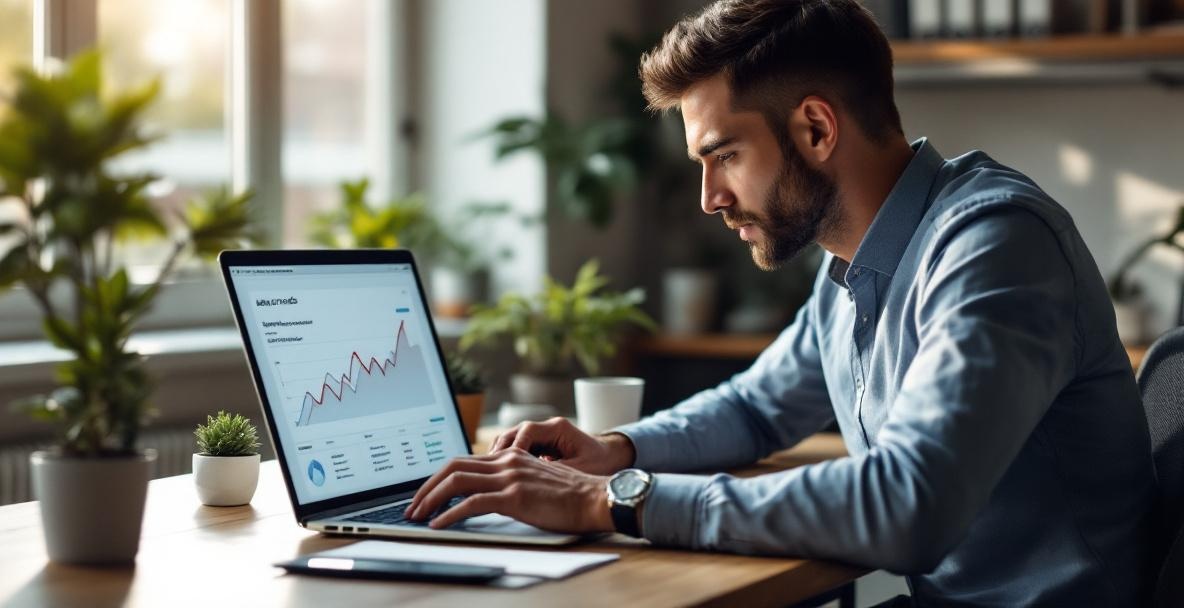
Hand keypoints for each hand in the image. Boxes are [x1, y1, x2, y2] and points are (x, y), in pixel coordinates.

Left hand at [405, 448, 612, 532]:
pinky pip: (471, 503)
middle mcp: (506, 461)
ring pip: (456, 481)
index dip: (439, 477)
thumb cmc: (570, 496)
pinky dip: (449, 514)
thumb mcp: (536, 481)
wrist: (595, 498)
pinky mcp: (514, 497)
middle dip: (427, 487)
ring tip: (419, 516)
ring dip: (431, 499)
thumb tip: (487, 495)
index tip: (426, 495)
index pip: (463, 461)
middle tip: (413, 506)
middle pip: (453, 466)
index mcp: (510, 456)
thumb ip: (512, 481)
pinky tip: (438, 524)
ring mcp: (509, 478)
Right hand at [487, 417, 635, 474]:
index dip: (513, 448)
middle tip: (486, 470)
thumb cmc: (599, 465)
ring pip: (511, 441)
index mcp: (559, 429)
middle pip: (513, 433)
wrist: (610, 460)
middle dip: (498, 452)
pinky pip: (517, 450)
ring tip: (488, 475)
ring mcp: (542, 436)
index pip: (528, 431)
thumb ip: (556, 472)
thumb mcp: (579, 470)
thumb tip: (532, 481)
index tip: (505, 465)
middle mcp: (548, 428)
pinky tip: (498, 477)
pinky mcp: (540, 446)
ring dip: (499, 456)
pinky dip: (506, 461)